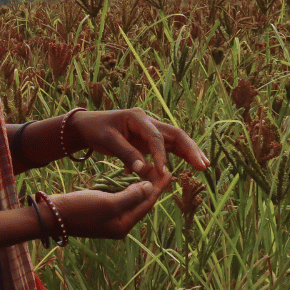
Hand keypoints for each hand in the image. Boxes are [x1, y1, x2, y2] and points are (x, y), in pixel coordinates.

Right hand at [48, 180, 170, 239]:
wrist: (50, 216)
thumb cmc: (79, 210)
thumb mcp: (107, 202)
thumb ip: (131, 195)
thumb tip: (149, 187)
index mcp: (123, 225)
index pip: (147, 203)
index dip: (159, 187)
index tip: (169, 171)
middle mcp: (119, 224)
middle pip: (140, 202)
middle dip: (151, 186)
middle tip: (162, 168)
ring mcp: (108, 219)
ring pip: (129, 200)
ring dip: (139, 185)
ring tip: (149, 170)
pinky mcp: (98, 213)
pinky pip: (118, 199)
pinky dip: (124, 188)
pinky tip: (127, 178)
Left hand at [70, 108, 209, 181]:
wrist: (86, 126)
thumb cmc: (96, 130)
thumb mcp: (108, 141)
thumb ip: (126, 154)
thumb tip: (144, 170)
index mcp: (138, 117)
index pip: (156, 137)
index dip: (162, 155)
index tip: (164, 172)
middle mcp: (148, 121)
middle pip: (175, 134)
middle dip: (190, 149)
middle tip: (203, 165)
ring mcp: (149, 130)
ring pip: (174, 141)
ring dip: (189, 152)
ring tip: (203, 166)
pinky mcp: (147, 139)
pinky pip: (165, 148)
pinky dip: (175, 157)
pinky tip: (187, 167)